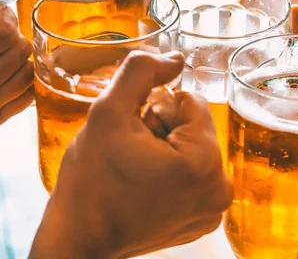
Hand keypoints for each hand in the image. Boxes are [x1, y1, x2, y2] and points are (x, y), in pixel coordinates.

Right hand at [30, 51, 232, 258]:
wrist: (78, 239)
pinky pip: (193, 176)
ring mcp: (213, 209)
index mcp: (203, 161)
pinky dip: (172, 175)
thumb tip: (175, 58)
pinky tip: (145, 188)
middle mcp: (219, 188)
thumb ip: (141, 72)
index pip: (191, 102)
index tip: (135, 134)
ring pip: (192, 150)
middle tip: (133, 155)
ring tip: (137, 173)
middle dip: (163, 131)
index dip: (156, 110)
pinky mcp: (204, 220)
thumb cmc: (90, 182)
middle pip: (194, 127)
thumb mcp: (108, 113)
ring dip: (166, 152)